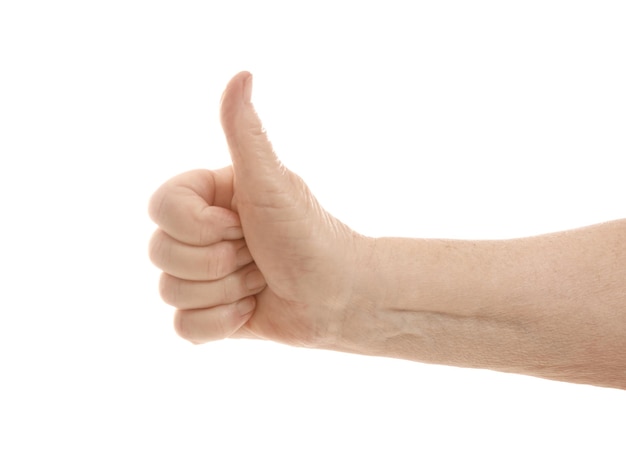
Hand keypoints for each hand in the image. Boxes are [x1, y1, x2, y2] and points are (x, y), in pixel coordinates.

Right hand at [149, 72, 369, 346]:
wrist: (339, 296)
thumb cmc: (308, 235)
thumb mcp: (271, 183)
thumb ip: (245, 133)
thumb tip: (242, 75)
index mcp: (208, 198)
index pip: (160, 209)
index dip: (200, 226)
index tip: (243, 224)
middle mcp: (200, 233)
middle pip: (161, 253)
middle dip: (219, 262)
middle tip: (258, 254)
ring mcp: (203, 274)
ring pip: (170, 292)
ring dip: (226, 292)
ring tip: (260, 281)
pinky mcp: (210, 312)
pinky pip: (182, 327)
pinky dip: (220, 324)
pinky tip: (251, 310)